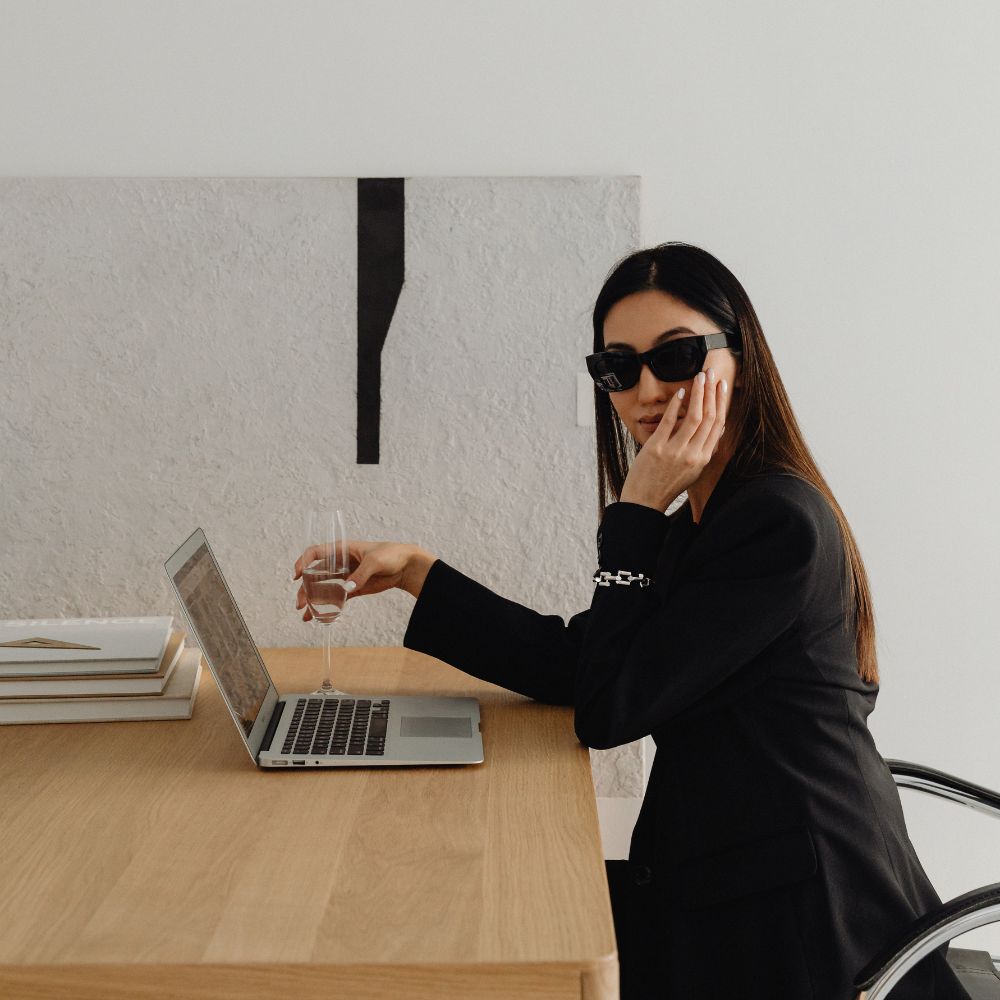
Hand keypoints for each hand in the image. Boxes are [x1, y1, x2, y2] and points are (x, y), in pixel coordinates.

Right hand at [293, 540, 416, 621]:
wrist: (407, 566)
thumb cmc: (391, 555)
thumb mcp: (375, 561)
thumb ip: (361, 574)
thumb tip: (347, 588)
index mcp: (342, 549)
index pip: (316, 553)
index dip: (303, 562)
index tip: (297, 575)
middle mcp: (340, 563)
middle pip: (315, 575)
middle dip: (305, 589)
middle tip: (300, 604)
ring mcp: (346, 576)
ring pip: (323, 588)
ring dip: (313, 601)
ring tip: (306, 616)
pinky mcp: (354, 588)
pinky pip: (337, 598)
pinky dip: (329, 608)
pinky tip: (321, 617)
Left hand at [619, 367, 729, 511]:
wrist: (645, 501)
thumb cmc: (667, 484)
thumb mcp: (694, 470)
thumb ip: (705, 450)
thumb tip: (720, 430)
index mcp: (703, 459)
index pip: (718, 425)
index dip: (722, 403)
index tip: (722, 386)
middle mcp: (693, 455)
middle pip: (708, 418)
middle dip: (712, 392)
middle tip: (712, 373)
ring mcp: (675, 452)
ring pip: (693, 417)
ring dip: (698, 394)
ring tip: (699, 377)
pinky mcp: (656, 449)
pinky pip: (669, 423)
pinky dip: (675, 406)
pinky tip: (680, 393)